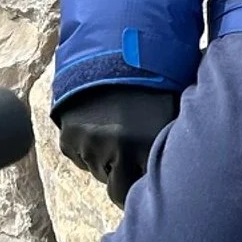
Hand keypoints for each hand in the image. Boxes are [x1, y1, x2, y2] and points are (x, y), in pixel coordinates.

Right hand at [55, 85, 178, 204]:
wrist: (112, 50)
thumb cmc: (152, 85)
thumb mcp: (169, 114)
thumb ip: (167, 149)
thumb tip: (174, 182)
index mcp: (148, 142)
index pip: (145, 189)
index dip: (148, 190)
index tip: (151, 189)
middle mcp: (117, 147)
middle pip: (118, 191)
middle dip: (125, 181)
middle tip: (131, 162)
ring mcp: (90, 144)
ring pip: (98, 173)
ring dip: (106, 162)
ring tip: (116, 132)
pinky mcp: (68, 139)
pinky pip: (79, 158)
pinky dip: (87, 149)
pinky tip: (98, 125)